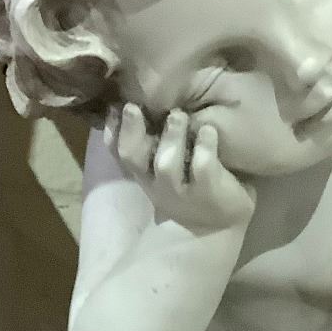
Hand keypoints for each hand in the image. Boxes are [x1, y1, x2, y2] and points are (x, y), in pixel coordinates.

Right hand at [110, 101, 253, 232]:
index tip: (112, 107)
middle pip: (132, 157)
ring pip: (166, 164)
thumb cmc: (193, 186)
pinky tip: (209, 131)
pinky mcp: (209, 191)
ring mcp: (182, 190)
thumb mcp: (169, 166)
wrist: (219, 226)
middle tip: (134, 106)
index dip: (112, 131)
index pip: (119, 151)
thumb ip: (156, 142)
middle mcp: (157, 182)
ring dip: (171, 137)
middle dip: (130, 132)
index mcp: (144, 173)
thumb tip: (145, 104)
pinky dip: (205, 146)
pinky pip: (203, 167)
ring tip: (179, 115)